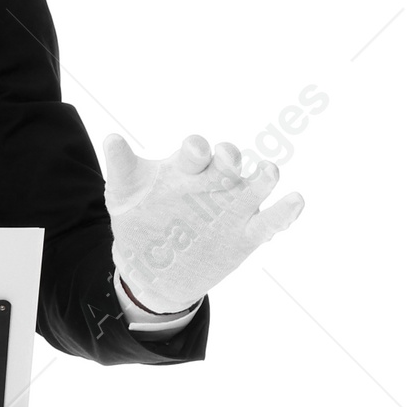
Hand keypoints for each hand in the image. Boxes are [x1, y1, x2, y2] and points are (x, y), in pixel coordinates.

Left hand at [103, 132, 303, 315]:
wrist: (152, 268)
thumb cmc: (139, 221)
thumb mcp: (124, 195)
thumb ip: (122, 167)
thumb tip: (112, 138)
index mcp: (187, 167)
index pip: (197, 149)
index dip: (197, 150)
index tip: (192, 157)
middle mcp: (216, 180)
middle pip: (231, 160)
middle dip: (230, 159)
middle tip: (226, 166)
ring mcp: (235, 206)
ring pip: (259, 182)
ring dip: (265, 175)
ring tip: (265, 174)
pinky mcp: (248, 234)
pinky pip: (272, 220)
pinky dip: (286, 210)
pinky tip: (295, 201)